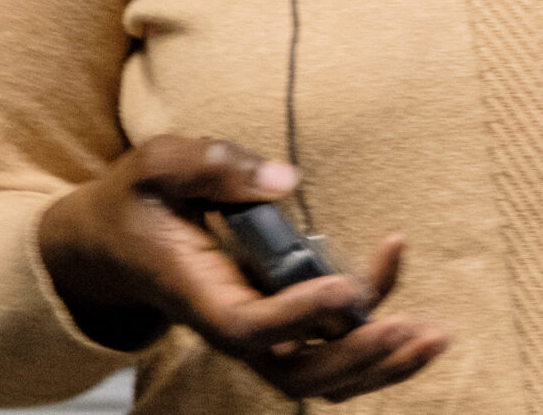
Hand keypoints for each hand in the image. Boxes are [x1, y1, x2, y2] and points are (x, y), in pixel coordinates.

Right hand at [37, 135, 448, 402]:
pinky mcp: (276, 326)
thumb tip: (285, 180)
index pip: (246, 326)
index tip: (346, 285)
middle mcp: (228, 325)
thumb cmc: (137, 200)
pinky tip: (415, 330)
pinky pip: (325, 355)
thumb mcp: (159, 166)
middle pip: (292, 371)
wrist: (108, 244)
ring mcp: (254, 333)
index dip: (298, 315)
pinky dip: (372, 352)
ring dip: (377, 366)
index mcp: (195, 293)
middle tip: (410, 326)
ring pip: (316, 377)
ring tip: (434, 339)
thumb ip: (214, 167)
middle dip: (355, 356)